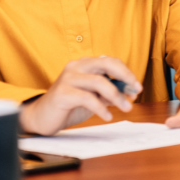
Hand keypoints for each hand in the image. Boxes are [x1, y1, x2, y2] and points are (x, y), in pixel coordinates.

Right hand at [19, 56, 141, 135]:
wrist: (41, 117)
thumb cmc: (68, 105)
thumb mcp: (93, 97)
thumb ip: (109, 93)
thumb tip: (130, 93)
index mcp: (85, 64)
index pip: (110, 61)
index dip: (126, 73)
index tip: (137, 87)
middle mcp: (76, 66)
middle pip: (106, 63)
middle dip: (125, 76)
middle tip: (136, 91)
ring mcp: (68, 78)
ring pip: (99, 81)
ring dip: (116, 96)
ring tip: (126, 108)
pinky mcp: (63, 93)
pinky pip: (87, 98)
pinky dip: (101, 108)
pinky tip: (107, 116)